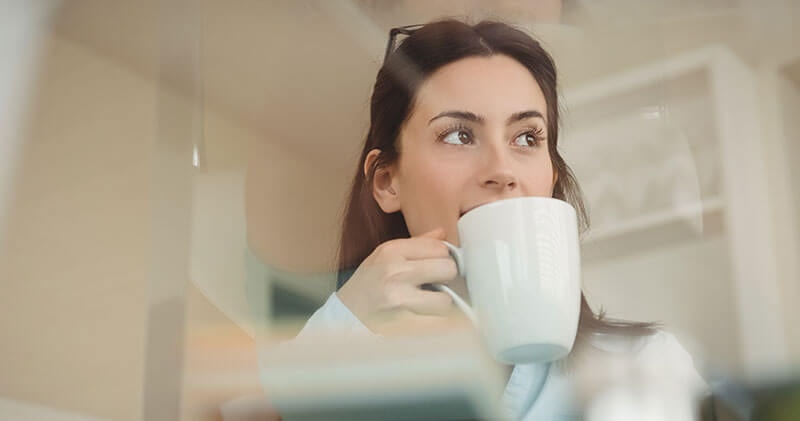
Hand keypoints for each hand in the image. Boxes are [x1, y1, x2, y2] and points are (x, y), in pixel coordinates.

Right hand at [336, 228, 461, 335]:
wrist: (343, 316)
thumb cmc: (367, 285)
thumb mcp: (383, 256)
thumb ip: (416, 244)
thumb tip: (443, 233)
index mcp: (391, 251)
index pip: (439, 247)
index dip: (443, 257)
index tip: (436, 266)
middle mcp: (395, 273)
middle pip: (448, 269)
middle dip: (446, 279)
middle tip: (437, 285)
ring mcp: (398, 300)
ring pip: (446, 300)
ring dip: (441, 305)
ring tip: (428, 305)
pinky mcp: (402, 326)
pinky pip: (438, 325)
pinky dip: (436, 324)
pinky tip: (427, 320)